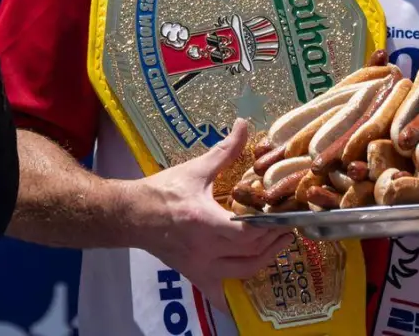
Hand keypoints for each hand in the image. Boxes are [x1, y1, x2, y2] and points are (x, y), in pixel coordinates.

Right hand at [127, 119, 293, 306]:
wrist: (130, 215)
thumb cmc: (162, 191)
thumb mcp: (195, 169)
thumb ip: (224, 151)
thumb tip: (243, 125)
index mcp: (206, 221)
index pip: (249, 232)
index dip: (271, 226)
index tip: (285, 214)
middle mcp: (205, 248)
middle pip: (252, 252)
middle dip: (274, 240)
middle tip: (287, 226)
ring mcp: (200, 265)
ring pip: (243, 271)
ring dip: (265, 259)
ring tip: (278, 244)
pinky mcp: (194, 274)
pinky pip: (219, 291)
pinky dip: (234, 292)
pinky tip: (246, 285)